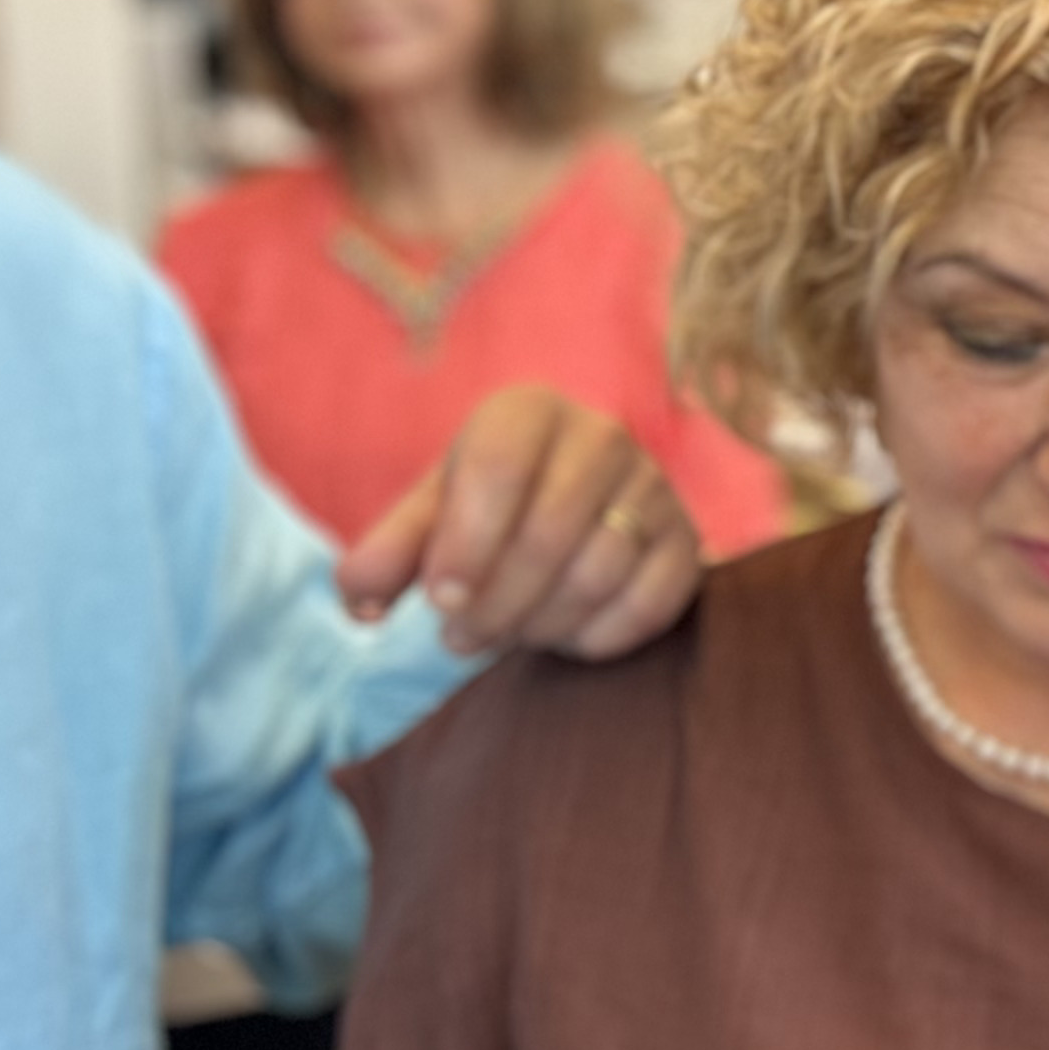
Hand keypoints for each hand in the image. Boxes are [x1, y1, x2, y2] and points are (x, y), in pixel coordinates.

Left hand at [336, 385, 700, 658]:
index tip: (438, 601)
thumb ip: (387, 554)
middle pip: (548, 532)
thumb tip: (361, 601)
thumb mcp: (430, 518)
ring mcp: (656, 488)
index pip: (500, 467)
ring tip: (507, 634)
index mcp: (529, 411)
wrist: (579, 503)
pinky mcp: (688, 542)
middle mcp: (603, 436)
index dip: (466, 542)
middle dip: (496, 602)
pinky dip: (597, 637)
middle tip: (460, 638)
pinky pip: (647, 604)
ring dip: (541, 624)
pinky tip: (564, 635)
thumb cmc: (488, 509)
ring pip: (597, 574)